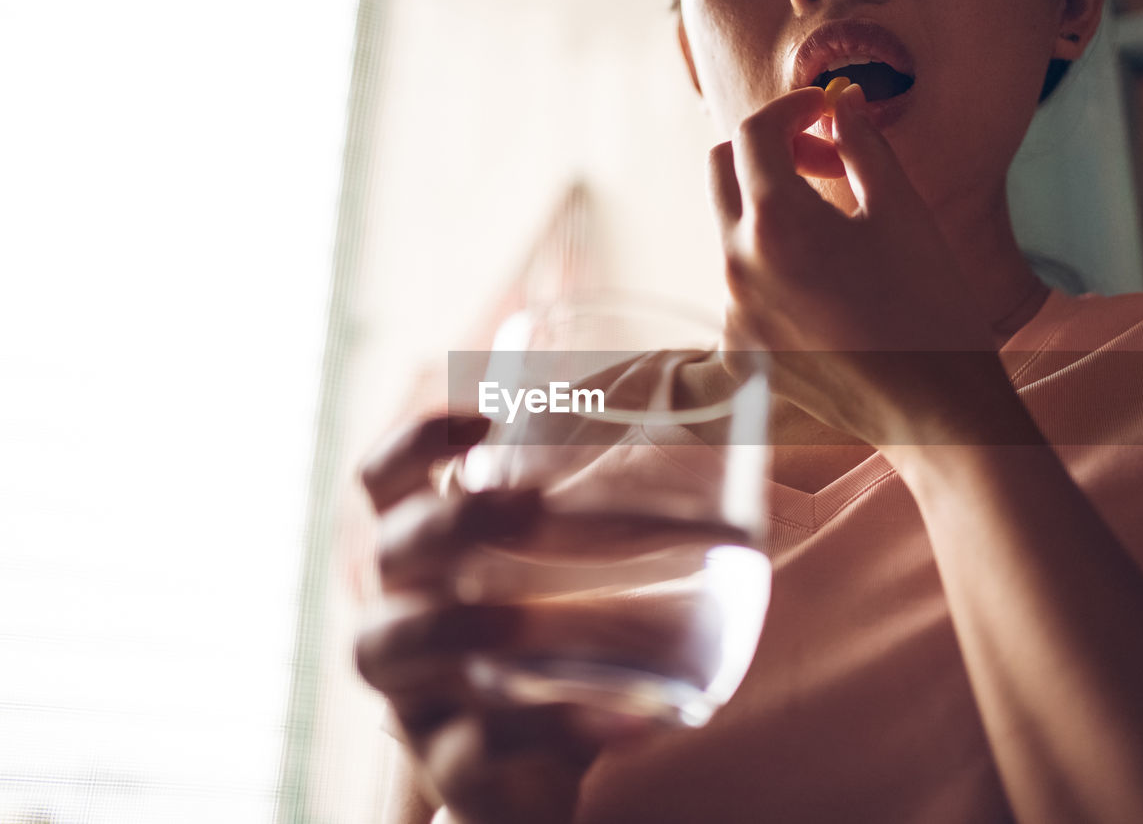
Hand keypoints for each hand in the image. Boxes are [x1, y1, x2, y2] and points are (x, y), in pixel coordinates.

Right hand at [354, 415, 653, 823]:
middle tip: (531, 508)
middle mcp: (400, 615)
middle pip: (388, 551)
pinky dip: (548, 730)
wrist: (540, 775)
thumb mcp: (579, 572)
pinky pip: (476, 752)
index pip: (383, 482)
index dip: (418, 441)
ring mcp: (416, 696)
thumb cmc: (562, 648)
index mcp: (426, 559)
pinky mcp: (455, 768)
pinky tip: (619, 720)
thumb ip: (627, 502)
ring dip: (461, 623)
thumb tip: (741, 385)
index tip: (487, 418)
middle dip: (451, 522)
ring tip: (528, 621)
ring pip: (387, 646)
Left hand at [711, 84, 1011, 447]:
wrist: (932, 410)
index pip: (754, 133)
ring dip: (771, 212)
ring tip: (836, 235)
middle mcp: (737, 266)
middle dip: (767, 151)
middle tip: (825, 162)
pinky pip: (740, 286)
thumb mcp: (902, 211)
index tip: (825, 112)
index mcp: (776, 223)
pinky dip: (772, 269)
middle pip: (722, 172)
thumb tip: (841, 103)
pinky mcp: (736, 350)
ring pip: (733, 231)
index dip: (792, 108)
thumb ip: (862, 144)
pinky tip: (825, 291)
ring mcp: (731, 313)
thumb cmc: (929, 307)